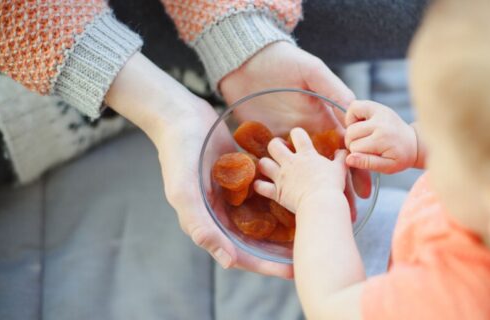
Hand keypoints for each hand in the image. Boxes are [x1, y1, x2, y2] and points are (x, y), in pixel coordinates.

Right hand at [106, 53, 292, 277]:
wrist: (180, 117)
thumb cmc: (179, 154)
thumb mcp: (184, 191)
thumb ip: (202, 226)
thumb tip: (229, 262)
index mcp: (208, 223)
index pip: (240, 254)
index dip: (265, 265)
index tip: (292, 271)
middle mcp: (221, 214)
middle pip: (254, 240)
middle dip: (279, 250)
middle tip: (309, 252)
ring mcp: (231, 196)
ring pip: (261, 218)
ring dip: (282, 226)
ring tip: (310, 229)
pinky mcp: (240, 177)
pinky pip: (262, 193)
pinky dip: (279, 197)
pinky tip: (300, 198)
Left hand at [220, 41, 370, 198]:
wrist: (247, 62)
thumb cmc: (283, 63)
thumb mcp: (313, 73)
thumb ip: (333, 90)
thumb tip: (355, 110)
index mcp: (320, 120)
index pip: (343, 150)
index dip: (355, 169)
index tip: (363, 191)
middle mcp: (304, 133)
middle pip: (323, 167)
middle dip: (336, 189)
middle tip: (346, 213)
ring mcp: (282, 138)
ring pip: (298, 171)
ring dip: (306, 192)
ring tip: (316, 214)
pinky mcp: (261, 140)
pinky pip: (268, 166)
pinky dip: (271, 183)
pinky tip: (278, 202)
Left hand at [255, 128, 347, 212]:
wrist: (321, 203)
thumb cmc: (332, 185)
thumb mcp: (340, 169)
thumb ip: (340, 157)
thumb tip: (342, 151)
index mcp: (306, 154)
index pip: (297, 134)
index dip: (296, 133)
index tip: (298, 139)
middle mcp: (290, 163)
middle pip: (273, 145)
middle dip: (275, 145)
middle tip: (280, 151)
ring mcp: (281, 177)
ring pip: (263, 163)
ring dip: (265, 165)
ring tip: (270, 167)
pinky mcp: (276, 192)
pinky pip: (260, 186)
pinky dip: (259, 185)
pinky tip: (261, 185)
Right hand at [345, 100, 417, 173]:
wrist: (414, 142)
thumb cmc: (399, 157)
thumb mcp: (387, 167)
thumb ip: (367, 163)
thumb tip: (348, 158)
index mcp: (382, 139)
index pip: (354, 148)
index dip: (357, 155)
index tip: (368, 156)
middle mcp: (380, 123)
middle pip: (350, 134)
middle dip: (353, 143)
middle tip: (365, 148)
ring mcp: (378, 112)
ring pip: (350, 123)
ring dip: (352, 132)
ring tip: (363, 137)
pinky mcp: (376, 106)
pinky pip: (354, 107)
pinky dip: (352, 116)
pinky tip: (360, 124)